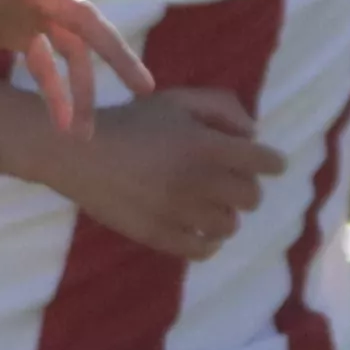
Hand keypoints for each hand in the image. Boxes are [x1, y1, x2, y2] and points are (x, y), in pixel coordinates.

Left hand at [0, 0, 153, 148]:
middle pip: (76, 19)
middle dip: (110, 53)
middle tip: (143, 86)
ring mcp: (18, 14)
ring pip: (67, 50)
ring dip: (82, 89)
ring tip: (86, 133)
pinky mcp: (11, 33)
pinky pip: (46, 64)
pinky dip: (56, 93)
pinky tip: (62, 126)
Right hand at [54, 83, 277, 259]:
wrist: (77, 153)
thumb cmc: (130, 122)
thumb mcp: (177, 100)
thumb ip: (222, 107)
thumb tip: (252, 134)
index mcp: (208, 146)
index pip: (265, 162)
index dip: (271, 162)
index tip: (267, 164)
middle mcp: (200, 182)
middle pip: (251, 197)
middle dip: (245, 188)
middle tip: (227, 182)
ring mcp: (180, 212)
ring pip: (229, 225)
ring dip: (225, 214)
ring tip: (209, 206)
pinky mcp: (159, 236)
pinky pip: (203, 249)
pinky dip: (209, 242)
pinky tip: (200, 230)